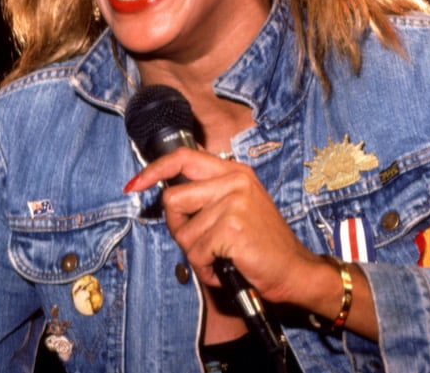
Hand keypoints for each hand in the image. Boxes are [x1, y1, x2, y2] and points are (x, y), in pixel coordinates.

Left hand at [123, 147, 322, 306]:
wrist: (294, 270)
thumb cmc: (262, 245)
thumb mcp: (239, 206)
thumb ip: (209, 195)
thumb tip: (168, 196)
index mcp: (234, 172)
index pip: (184, 158)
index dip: (154, 170)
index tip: (135, 184)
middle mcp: (234, 181)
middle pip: (173, 199)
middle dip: (179, 228)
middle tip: (202, 243)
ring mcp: (233, 203)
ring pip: (183, 232)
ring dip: (196, 254)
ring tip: (221, 257)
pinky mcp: (231, 228)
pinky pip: (196, 252)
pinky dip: (206, 269)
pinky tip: (226, 267)